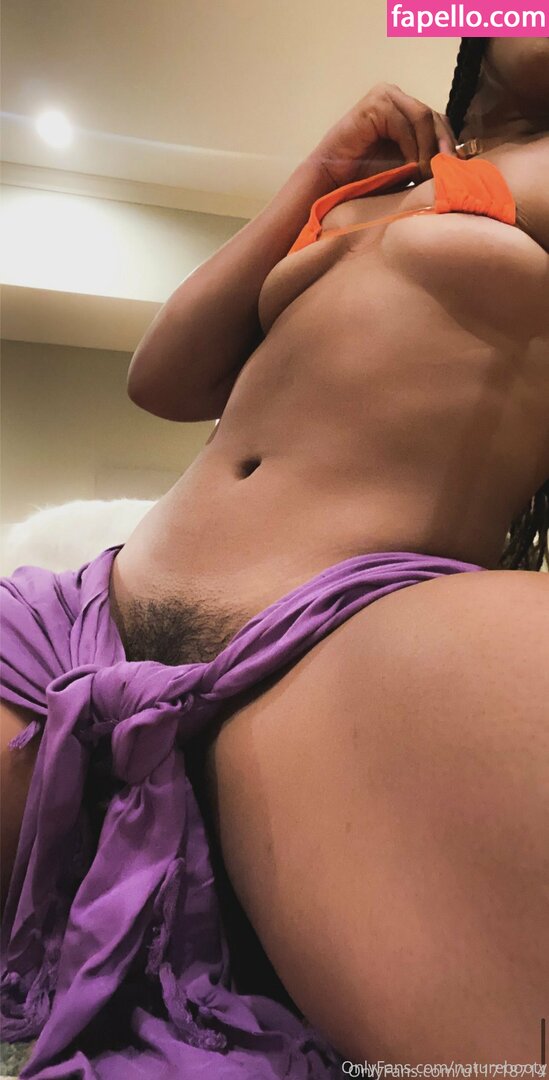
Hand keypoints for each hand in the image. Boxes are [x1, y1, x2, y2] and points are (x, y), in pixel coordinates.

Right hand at [308, 83, 455, 188]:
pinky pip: (404, 124)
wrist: (333, 180)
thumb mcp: (408, 166)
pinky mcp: (376, 103)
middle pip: (435, 117)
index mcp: (407, 109)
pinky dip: (411, 148)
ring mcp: (386, 96)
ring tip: (425, 175)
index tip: (455, 170)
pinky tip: (410, 168)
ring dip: (427, 150)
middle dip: (442, 147)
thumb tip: (458, 163)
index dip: (450, 145)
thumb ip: (428, 157)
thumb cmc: (367, 176)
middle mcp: (398, 98)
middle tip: (445, 173)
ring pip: (423, 118)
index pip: (439, 121)